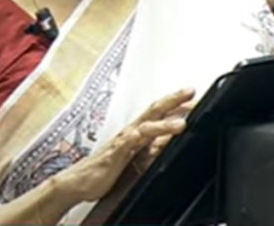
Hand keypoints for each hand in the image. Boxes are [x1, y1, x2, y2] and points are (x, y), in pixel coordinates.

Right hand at [54, 87, 194, 203]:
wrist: (80, 182)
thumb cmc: (106, 169)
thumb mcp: (136, 158)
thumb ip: (152, 148)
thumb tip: (170, 141)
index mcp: (136, 132)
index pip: (159, 112)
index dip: (177, 104)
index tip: (194, 97)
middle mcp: (131, 132)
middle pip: (154, 111)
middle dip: (173, 100)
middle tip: (191, 91)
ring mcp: (122, 142)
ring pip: (145, 127)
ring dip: (164, 124)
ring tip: (182, 123)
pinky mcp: (114, 154)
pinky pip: (125, 144)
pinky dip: (135, 138)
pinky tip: (143, 134)